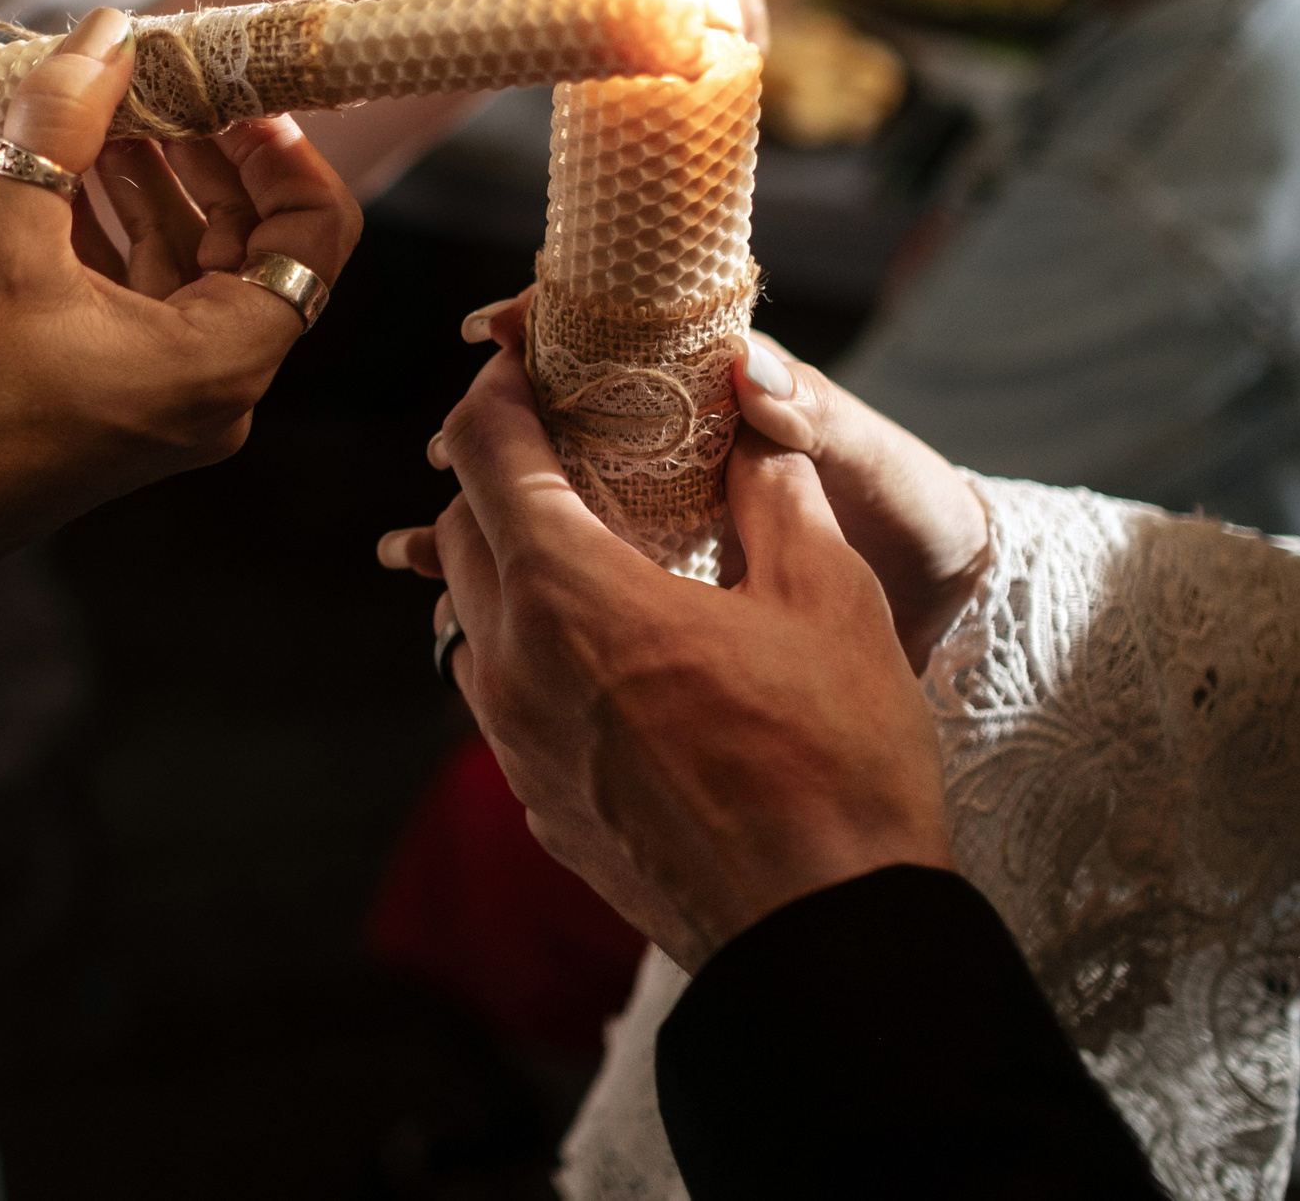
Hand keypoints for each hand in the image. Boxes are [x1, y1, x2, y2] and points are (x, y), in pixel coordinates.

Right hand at [0, 8, 360, 625]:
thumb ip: (61, 128)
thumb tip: (107, 33)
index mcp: (218, 362)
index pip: (314, 235)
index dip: (283, 149)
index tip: (228, 88)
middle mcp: (217, 389)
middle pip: (253, 242)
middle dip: (204, 151)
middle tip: (151, 81)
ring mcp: (173, 400)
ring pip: (196, 264)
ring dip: (154, 185)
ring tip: (95, 116)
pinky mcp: (126, 400)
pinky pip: (150, 299)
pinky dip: (120, 235)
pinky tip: (67, 176)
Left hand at [379, 341, 953, 970]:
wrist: (825, 936)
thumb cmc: (837, 758)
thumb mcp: (828, 595)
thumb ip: (774, 492)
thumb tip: (750, 430)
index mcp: (568, 595)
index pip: (484, 455)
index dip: (497, 392)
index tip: (522, 363)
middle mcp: (512, 666)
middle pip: (462, 531)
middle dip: (500, 472)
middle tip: (564, 443)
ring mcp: (514, 745)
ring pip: (471, 618)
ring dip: (508, 567)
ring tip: (586, 545)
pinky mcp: (537, 804)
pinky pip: (499, 696)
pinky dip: (527, 649)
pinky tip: (602, 650)